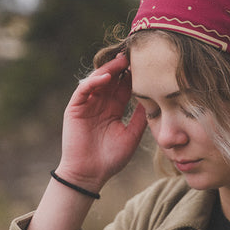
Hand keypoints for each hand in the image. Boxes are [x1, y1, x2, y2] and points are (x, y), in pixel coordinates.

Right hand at [56, 54, 146, 189]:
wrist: (89, 175)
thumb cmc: (111, 159)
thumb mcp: (132, 135)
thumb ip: (140, 117)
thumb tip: (155, 100)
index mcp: (113, 109)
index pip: (124, 87)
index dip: (134, 76)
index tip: (147, 64)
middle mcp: (100, 104)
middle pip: (111, 79)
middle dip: (122, 67)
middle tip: (135, 54)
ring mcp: (87, 105)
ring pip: (97, 80)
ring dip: (109, 69)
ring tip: (122, 60)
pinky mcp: (74, 109)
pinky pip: (83, 90)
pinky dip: (94, 82)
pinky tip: (107, 77)